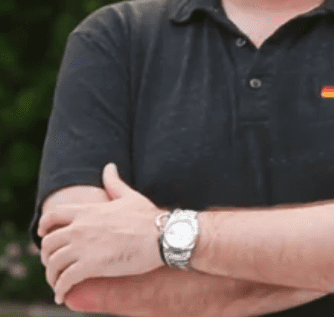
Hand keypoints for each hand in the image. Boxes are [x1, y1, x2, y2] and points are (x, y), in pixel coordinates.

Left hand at [38, 163, 165, 304]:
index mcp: (87, 211)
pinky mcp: (91, 266)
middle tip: (54, 264)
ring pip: (53, 264)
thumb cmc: (148, 216)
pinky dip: (60, 290)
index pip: (52, 216)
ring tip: (58, 284)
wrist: (162, 235)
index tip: (43, 235)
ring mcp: (84, 246)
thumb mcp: (129, 196)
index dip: (43, 226)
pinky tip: (62, 296)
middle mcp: (80, 227)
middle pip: (48, 243)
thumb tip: (109, 166)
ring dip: (52, 276)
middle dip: (47, 256)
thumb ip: (114, 182)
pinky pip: (65, 281)